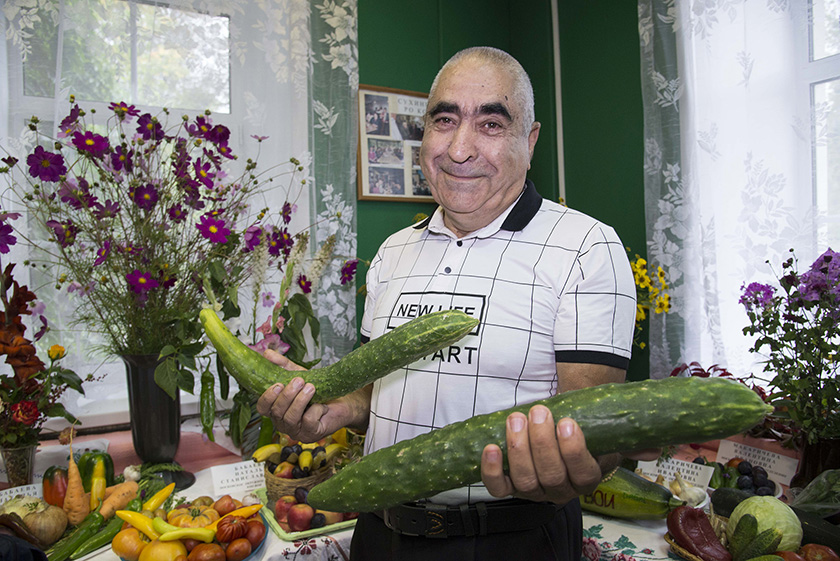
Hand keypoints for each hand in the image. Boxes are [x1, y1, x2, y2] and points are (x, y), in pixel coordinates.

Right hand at [255, 352, 370, 442]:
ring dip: (300, 401)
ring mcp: (297, 431)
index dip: (266, 398)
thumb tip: (266, 353)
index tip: (277, 384)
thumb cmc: (318, 390)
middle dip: (287, 395)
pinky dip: (315, 410)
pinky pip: (308, 422)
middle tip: (299, 381)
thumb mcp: (298, 374)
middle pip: (276, 412)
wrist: (342, 401)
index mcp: (277, 409)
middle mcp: (283, 422)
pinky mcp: (311, 434)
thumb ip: (281, 365)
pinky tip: (322, 404)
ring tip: (311, 387)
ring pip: (290, 418)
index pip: (262, 408)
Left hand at [481, 406, 601, 504]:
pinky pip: (499, 488)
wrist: (554, 444)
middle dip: (542, 442)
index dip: (574, 450)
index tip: (566, 423)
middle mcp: (561, 490)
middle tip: (538, 412)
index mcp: (585, 478)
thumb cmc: (570, 431)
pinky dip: (492, 470)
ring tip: (516, 420)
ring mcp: (535, 492)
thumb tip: (580, 395)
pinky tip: (491, 448)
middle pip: (552, 476)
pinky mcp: (511, 490)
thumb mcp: (588, 426)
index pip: (583, 473)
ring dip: (518, 449)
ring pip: (526, 481)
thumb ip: (586, 417)